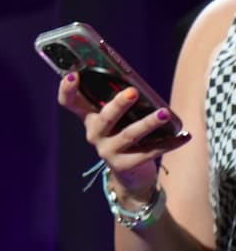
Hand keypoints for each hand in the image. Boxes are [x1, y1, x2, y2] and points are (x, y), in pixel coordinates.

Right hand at [58, 73, 183, 201]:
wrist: (130, 177)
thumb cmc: (124, 138)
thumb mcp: (116, 121)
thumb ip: (118, 105)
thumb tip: (137, 84)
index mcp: (88, 118)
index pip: (68, 102)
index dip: (67, 88)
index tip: (74, 74)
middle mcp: (94, 134)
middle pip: (104, 117)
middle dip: (119, 104)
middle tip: (133, 91)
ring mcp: (107, 151)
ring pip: (129, 135)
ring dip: (149, 122)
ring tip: (165, 113)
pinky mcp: (124, 165)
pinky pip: (149, 152)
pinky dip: (169, 143)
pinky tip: (184, 136)